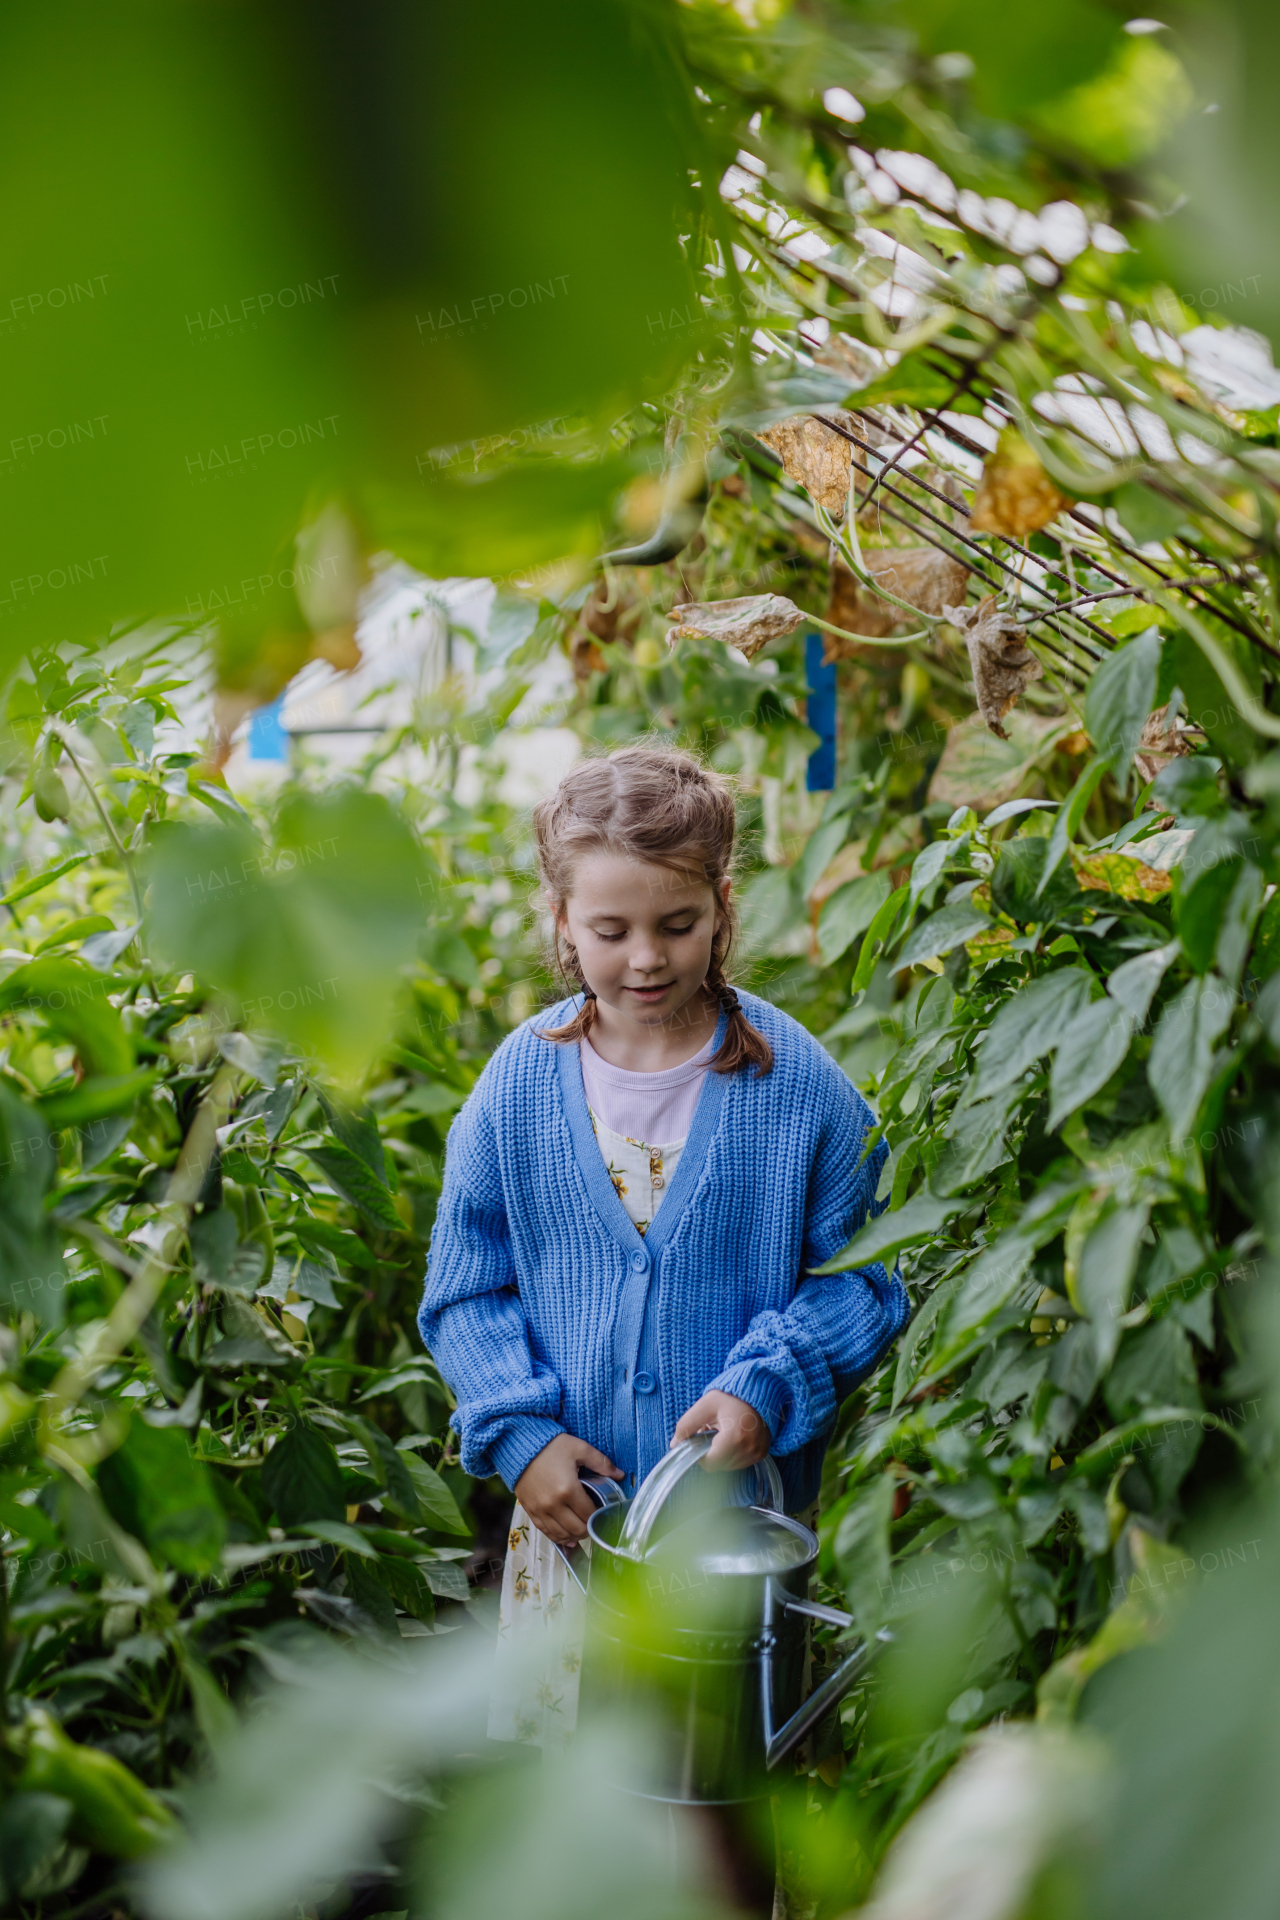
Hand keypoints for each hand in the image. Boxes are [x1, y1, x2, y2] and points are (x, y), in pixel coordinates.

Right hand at [514, 1433, 622, 1547]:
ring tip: (582, 1529)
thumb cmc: (551, 1446)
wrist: (519, 1446)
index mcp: (568, 1489)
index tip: (603, 1513)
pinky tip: (567, 1537)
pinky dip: (559, 1537)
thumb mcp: (579, 1448)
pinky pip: (546, 1532)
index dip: (599, 1516)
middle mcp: (553, 1504)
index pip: (589, 1514)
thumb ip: (601, 1462)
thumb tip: (620, 1475)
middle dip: (589, 1529)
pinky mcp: (530, 1511)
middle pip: (577, 1529)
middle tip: (594, 1522)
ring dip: (575, 1535)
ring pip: (562, 1534)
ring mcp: (540, 1510)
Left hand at [673, 1390, 769, 1470]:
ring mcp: (757, 1453)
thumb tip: (674, 1444)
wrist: (757, 1390)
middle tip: (713, 1432)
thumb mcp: (704, 1406)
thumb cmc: (730, 1396)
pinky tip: (734, 1438)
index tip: (703, 1436)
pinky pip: (741, 1463)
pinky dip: (733, 1454)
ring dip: (723, 1454)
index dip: (701, 1453)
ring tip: (724, 1434)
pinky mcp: (761, 1454)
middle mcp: (748, 1449)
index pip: (710, 1463)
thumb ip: (686, 1425)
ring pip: (730, 1467)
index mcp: (734, 1438)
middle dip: (712, 1452)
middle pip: (719, 1466)